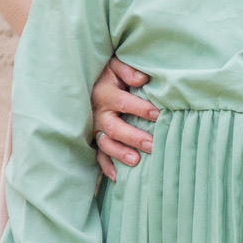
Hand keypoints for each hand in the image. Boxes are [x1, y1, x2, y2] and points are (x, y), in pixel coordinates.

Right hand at [92, 56, 157, 179]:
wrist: (85, 81)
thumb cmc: (108, 74)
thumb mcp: (115, 65)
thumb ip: (128, 71)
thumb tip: (143, 79)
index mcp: (105, 94)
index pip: (123, 102)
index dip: (140, 109)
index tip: (157, 114)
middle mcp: (98, 113)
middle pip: (115, 128)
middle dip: (133, 137)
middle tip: (152, 145)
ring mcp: (95, 128)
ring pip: (105, 143)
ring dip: (120, 153)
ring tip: (136, 162)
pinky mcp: (93, 138)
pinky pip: (98, 154)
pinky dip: (106, 166)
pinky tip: (117, 177)